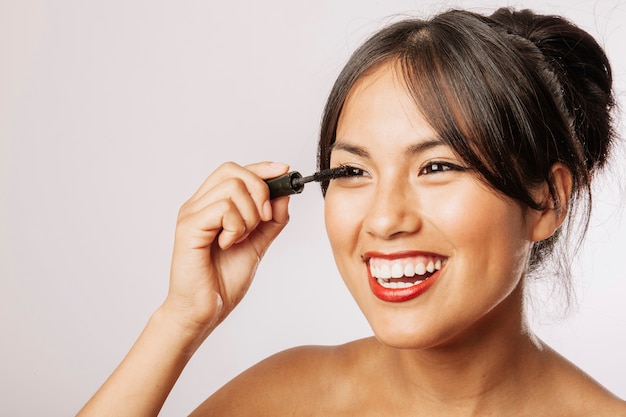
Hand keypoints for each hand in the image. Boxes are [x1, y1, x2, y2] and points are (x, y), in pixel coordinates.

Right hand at [163, 161, 290, 336]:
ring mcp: (191, 214)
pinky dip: (236, 226)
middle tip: (264, 219)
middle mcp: (198, 204)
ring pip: (232, 188)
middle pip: (233, 171)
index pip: (235, 171)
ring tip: (240, 238)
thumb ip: (271, 221)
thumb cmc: (223, 280)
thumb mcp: (257, 244)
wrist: (205, 310)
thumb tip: (284, 195)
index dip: (261, 168)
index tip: (284, 171)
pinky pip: (223, 208)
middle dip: (260, 191)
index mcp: (211, 205)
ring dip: (248, 215)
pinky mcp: (189, 228)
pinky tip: (228, 244)